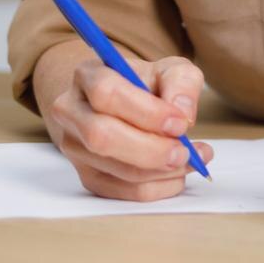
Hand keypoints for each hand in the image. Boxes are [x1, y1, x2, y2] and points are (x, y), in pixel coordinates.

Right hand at [46, 54, 213, 201]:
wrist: (125, 105)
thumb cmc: (147, 86)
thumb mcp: (171, 70)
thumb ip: (182, 83)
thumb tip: (182, 113)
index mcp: (88, 75)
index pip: (106, 93)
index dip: (146, 112)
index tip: (180, 122)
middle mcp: (72, 111)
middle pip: (102, 137)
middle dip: (151, 149)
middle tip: (185, 151)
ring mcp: (75, 147)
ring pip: (115, 169)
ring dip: (161, 171)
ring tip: (191, 159)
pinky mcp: (87, 176)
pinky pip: (122, 192)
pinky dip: (157, 187)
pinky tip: (177, 173)